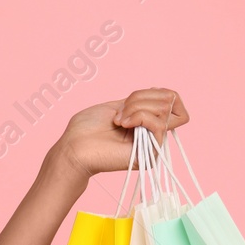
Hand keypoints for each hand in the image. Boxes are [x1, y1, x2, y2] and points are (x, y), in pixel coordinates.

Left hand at [54, 88, 189, 178]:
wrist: (74, 147)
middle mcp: (153, 131)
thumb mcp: (116, 105)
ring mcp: (153, 142)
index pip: (171, 98)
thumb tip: (162, 93)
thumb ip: (140, 101)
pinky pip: (158, 124)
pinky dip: (139, 117)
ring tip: (118, 120)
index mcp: (145, 120)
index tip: (132, 99)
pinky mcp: (151, 152)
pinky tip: (122, 124)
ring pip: (163, 110)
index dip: (156, 92)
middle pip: (167, 101)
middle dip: (139, 98)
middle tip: (119, 112)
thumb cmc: (87, 128)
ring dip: (135, 108)